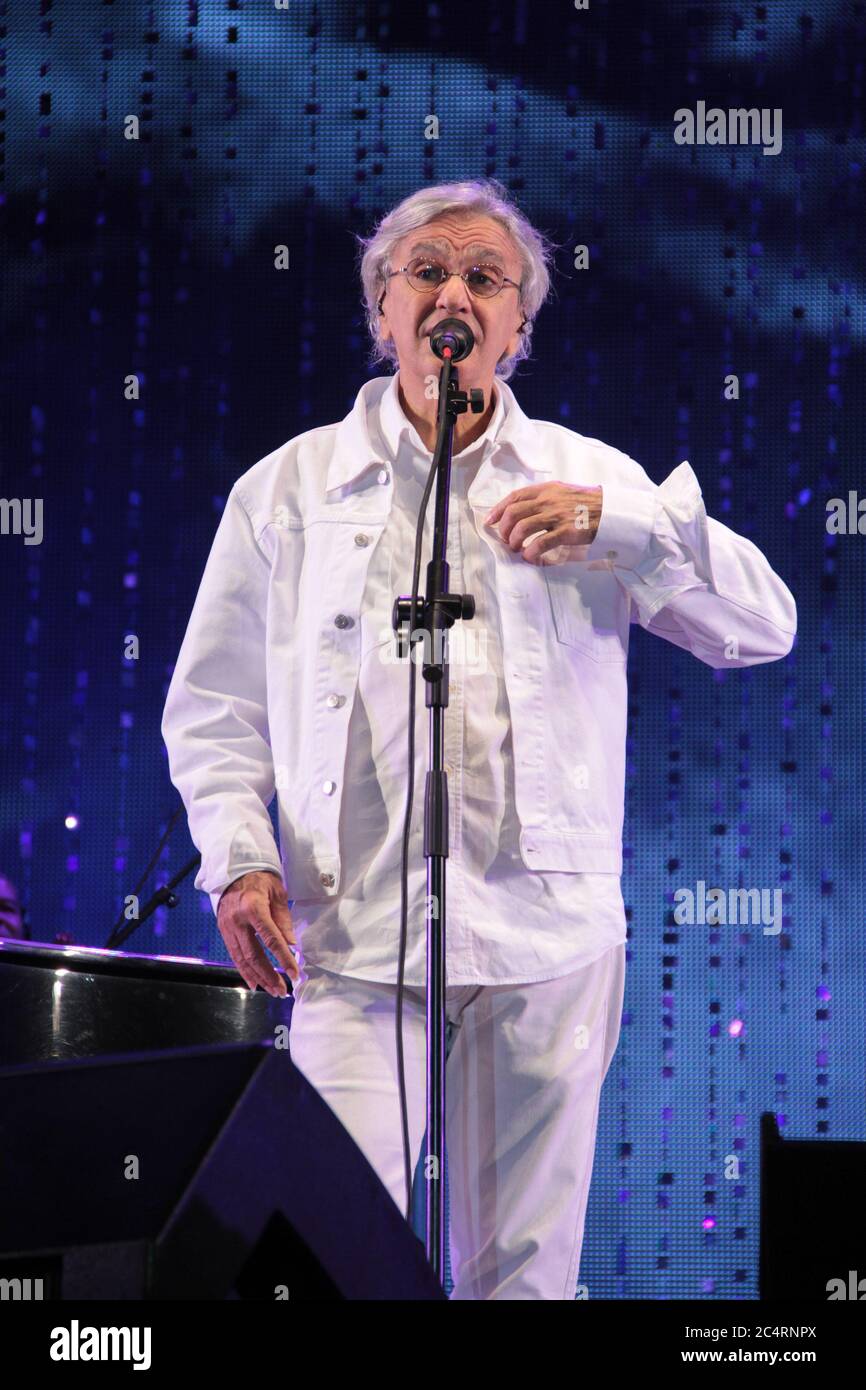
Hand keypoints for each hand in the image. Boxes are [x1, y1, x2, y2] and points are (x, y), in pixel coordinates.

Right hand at [216, 870, 298, 995]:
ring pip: (242, 959)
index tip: (294, 973)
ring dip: (258, 977)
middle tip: (282, 990)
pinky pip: (234, 955)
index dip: (283, 959)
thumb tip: (291, 944)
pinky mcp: (223, 931)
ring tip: (271, 990)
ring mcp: (228, 927)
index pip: (271, 940)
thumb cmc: (260, 879)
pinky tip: (254, 982)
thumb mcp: (277, 893)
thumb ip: (283, 919)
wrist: (234, 870)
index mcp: (253, 908)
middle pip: (254, 955)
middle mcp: (238, 921)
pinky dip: (244, 970)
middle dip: (269, 975)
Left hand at [484, 482, 602, 564]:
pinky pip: (540, 544)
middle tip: (506, 540)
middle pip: (514, 514)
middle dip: (505, 529)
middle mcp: (548, 500)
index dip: (498, 509)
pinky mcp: (565, 532)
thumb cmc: (585, 503)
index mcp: (546, 489)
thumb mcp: (562, 492)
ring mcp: (556, 516)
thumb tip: (522, 510)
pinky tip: (530, 557)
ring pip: (523, 528)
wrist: (609, 510)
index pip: (515, 497)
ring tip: (517, 549)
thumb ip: (543, 498)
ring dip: (514, 542)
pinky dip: (530, 552)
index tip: (490, 521)